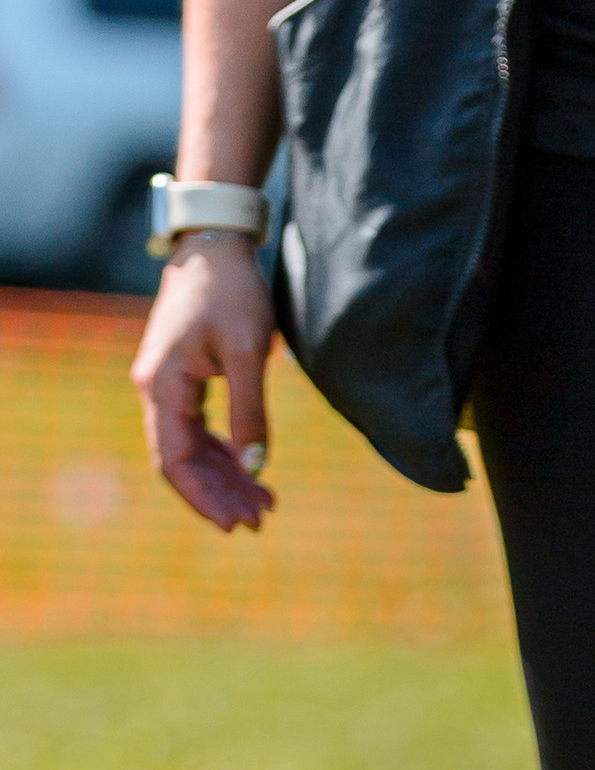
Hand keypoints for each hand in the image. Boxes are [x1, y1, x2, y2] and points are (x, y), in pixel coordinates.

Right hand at [132, 235, 276, 533]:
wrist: (215, 245)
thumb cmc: (232, 292)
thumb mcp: (249, 352)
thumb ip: (250, 411)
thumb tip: (257, 466)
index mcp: (162, 387)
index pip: (174, 461)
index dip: (204, 497)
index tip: (236, 523)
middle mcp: (155, 389)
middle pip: (182, 459)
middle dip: (220, 492)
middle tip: (260, 519)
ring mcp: (167, 383)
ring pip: (191, 445)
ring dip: (224, 474)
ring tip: (263, 501)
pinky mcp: (183, 375)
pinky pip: (198, 425)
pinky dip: (223, 448)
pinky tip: (248, 465)